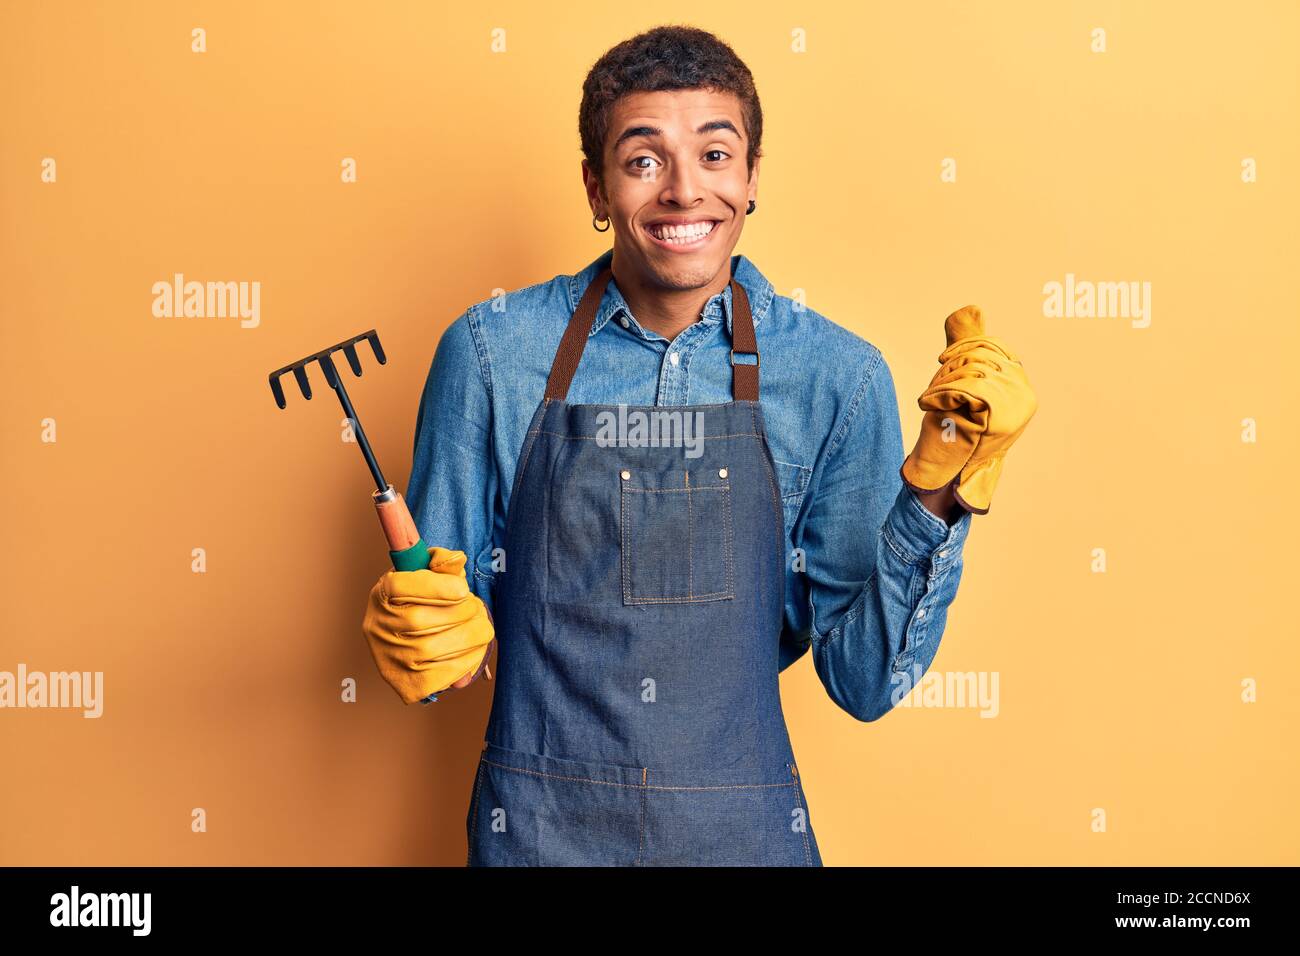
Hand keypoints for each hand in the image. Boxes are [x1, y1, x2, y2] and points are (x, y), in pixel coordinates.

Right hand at [361, 546, 495, 703]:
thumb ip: (442, 564)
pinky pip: (442, 674)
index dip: (439, 586)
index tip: (462, 589)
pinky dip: (467, 662)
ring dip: (470, 637)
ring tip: (481, 628)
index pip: (401, 586)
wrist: (406, 642)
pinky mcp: (406, 682)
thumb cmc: (421, 601)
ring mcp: (392, 656)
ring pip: (435, 648)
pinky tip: (474, 650)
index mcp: (384, 593)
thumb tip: (457, 559)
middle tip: (476, 609)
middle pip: (421, 619)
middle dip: (462, 612)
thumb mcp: (426, 575)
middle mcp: (381, 626)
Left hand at [900, 305, 1036, 514]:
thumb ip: (968, 345)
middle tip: (937, 391)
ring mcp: (1016, 405)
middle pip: (980, 355)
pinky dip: (941, 393)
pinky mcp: (1001, 416)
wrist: (947, 470)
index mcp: (1020, 382)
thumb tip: (971, 307)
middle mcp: (1024, 393)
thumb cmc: (952, 426)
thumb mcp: (962, 378)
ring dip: (942, 384)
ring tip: (935, 403)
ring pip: (970, 370)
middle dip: (950, 368)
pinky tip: (932, 406)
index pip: (992, 346)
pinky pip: (966, 386)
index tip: (943, 362)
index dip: (964, 347)